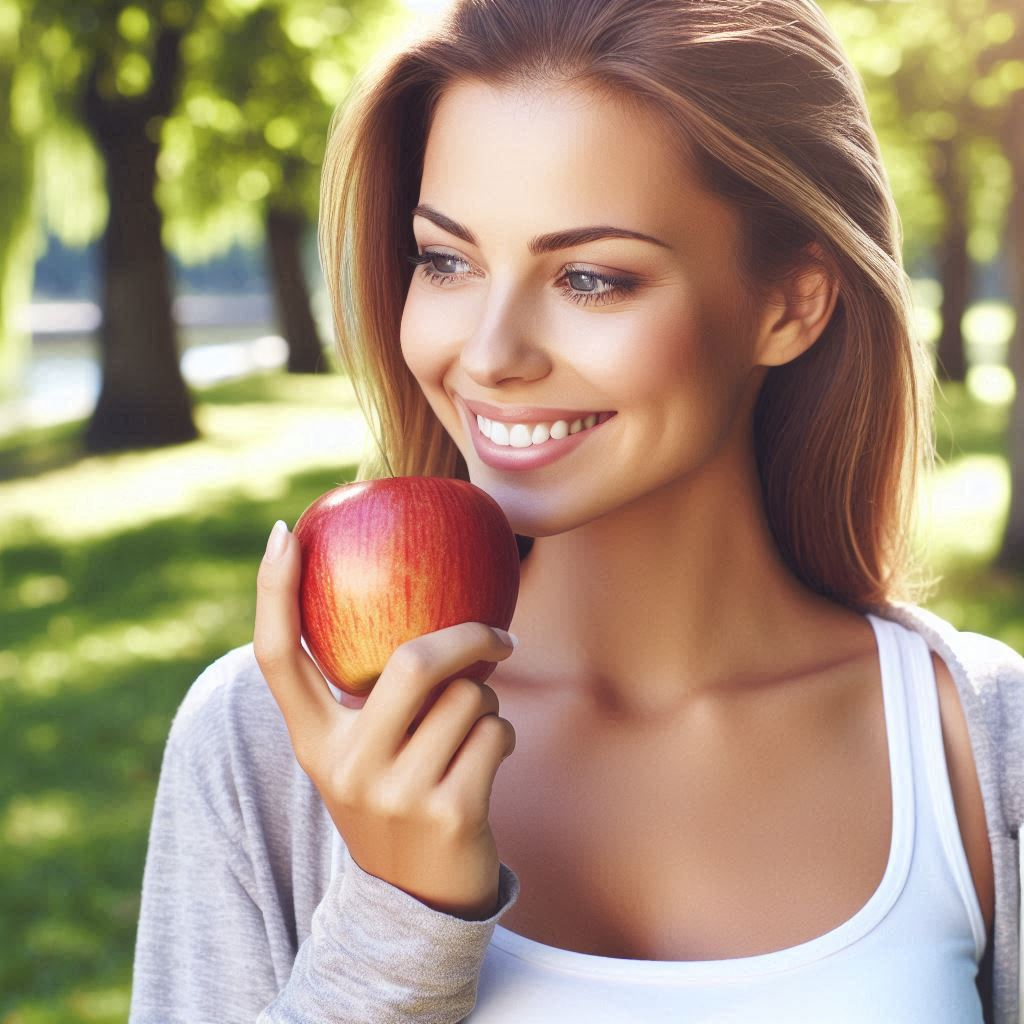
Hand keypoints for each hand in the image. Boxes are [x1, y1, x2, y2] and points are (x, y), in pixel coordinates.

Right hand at [253, 520, 517, 920]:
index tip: (285, 532)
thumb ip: (370, 695)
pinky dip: (502, 736)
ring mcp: (394, 792)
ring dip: (487, 704)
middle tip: (498, 636)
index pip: (279, 657)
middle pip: (410, 662)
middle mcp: (343, 765)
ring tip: (470, 733)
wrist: (417, 902)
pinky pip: (496, 733)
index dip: (274, 592)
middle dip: (467, 638)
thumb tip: (417, 604)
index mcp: (314, 741)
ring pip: (468, 699)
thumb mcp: (364, 752)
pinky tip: (485, 764)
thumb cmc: (398, 797)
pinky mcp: (447, 812)